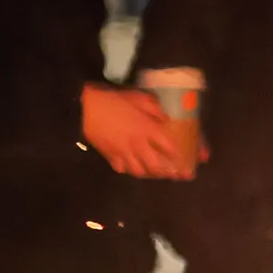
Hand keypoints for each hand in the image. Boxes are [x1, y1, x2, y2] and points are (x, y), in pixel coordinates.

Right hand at [80, 82, 196, 180]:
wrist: (86, 106)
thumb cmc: (115, 99)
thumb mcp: (141, 97)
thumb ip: (156, 109)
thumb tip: (167, 119)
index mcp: (148, 130)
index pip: (169, 148)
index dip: (179, 157)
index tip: (186, 164)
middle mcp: (138, 145)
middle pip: (156, 166)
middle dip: (167, 173)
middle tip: (175, 175)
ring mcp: (123, 152)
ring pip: (139, 171)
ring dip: (150, 174)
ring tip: (156, 173)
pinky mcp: (110, 155)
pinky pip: (122, 168)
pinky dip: (129, 170)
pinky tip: (133, 167)